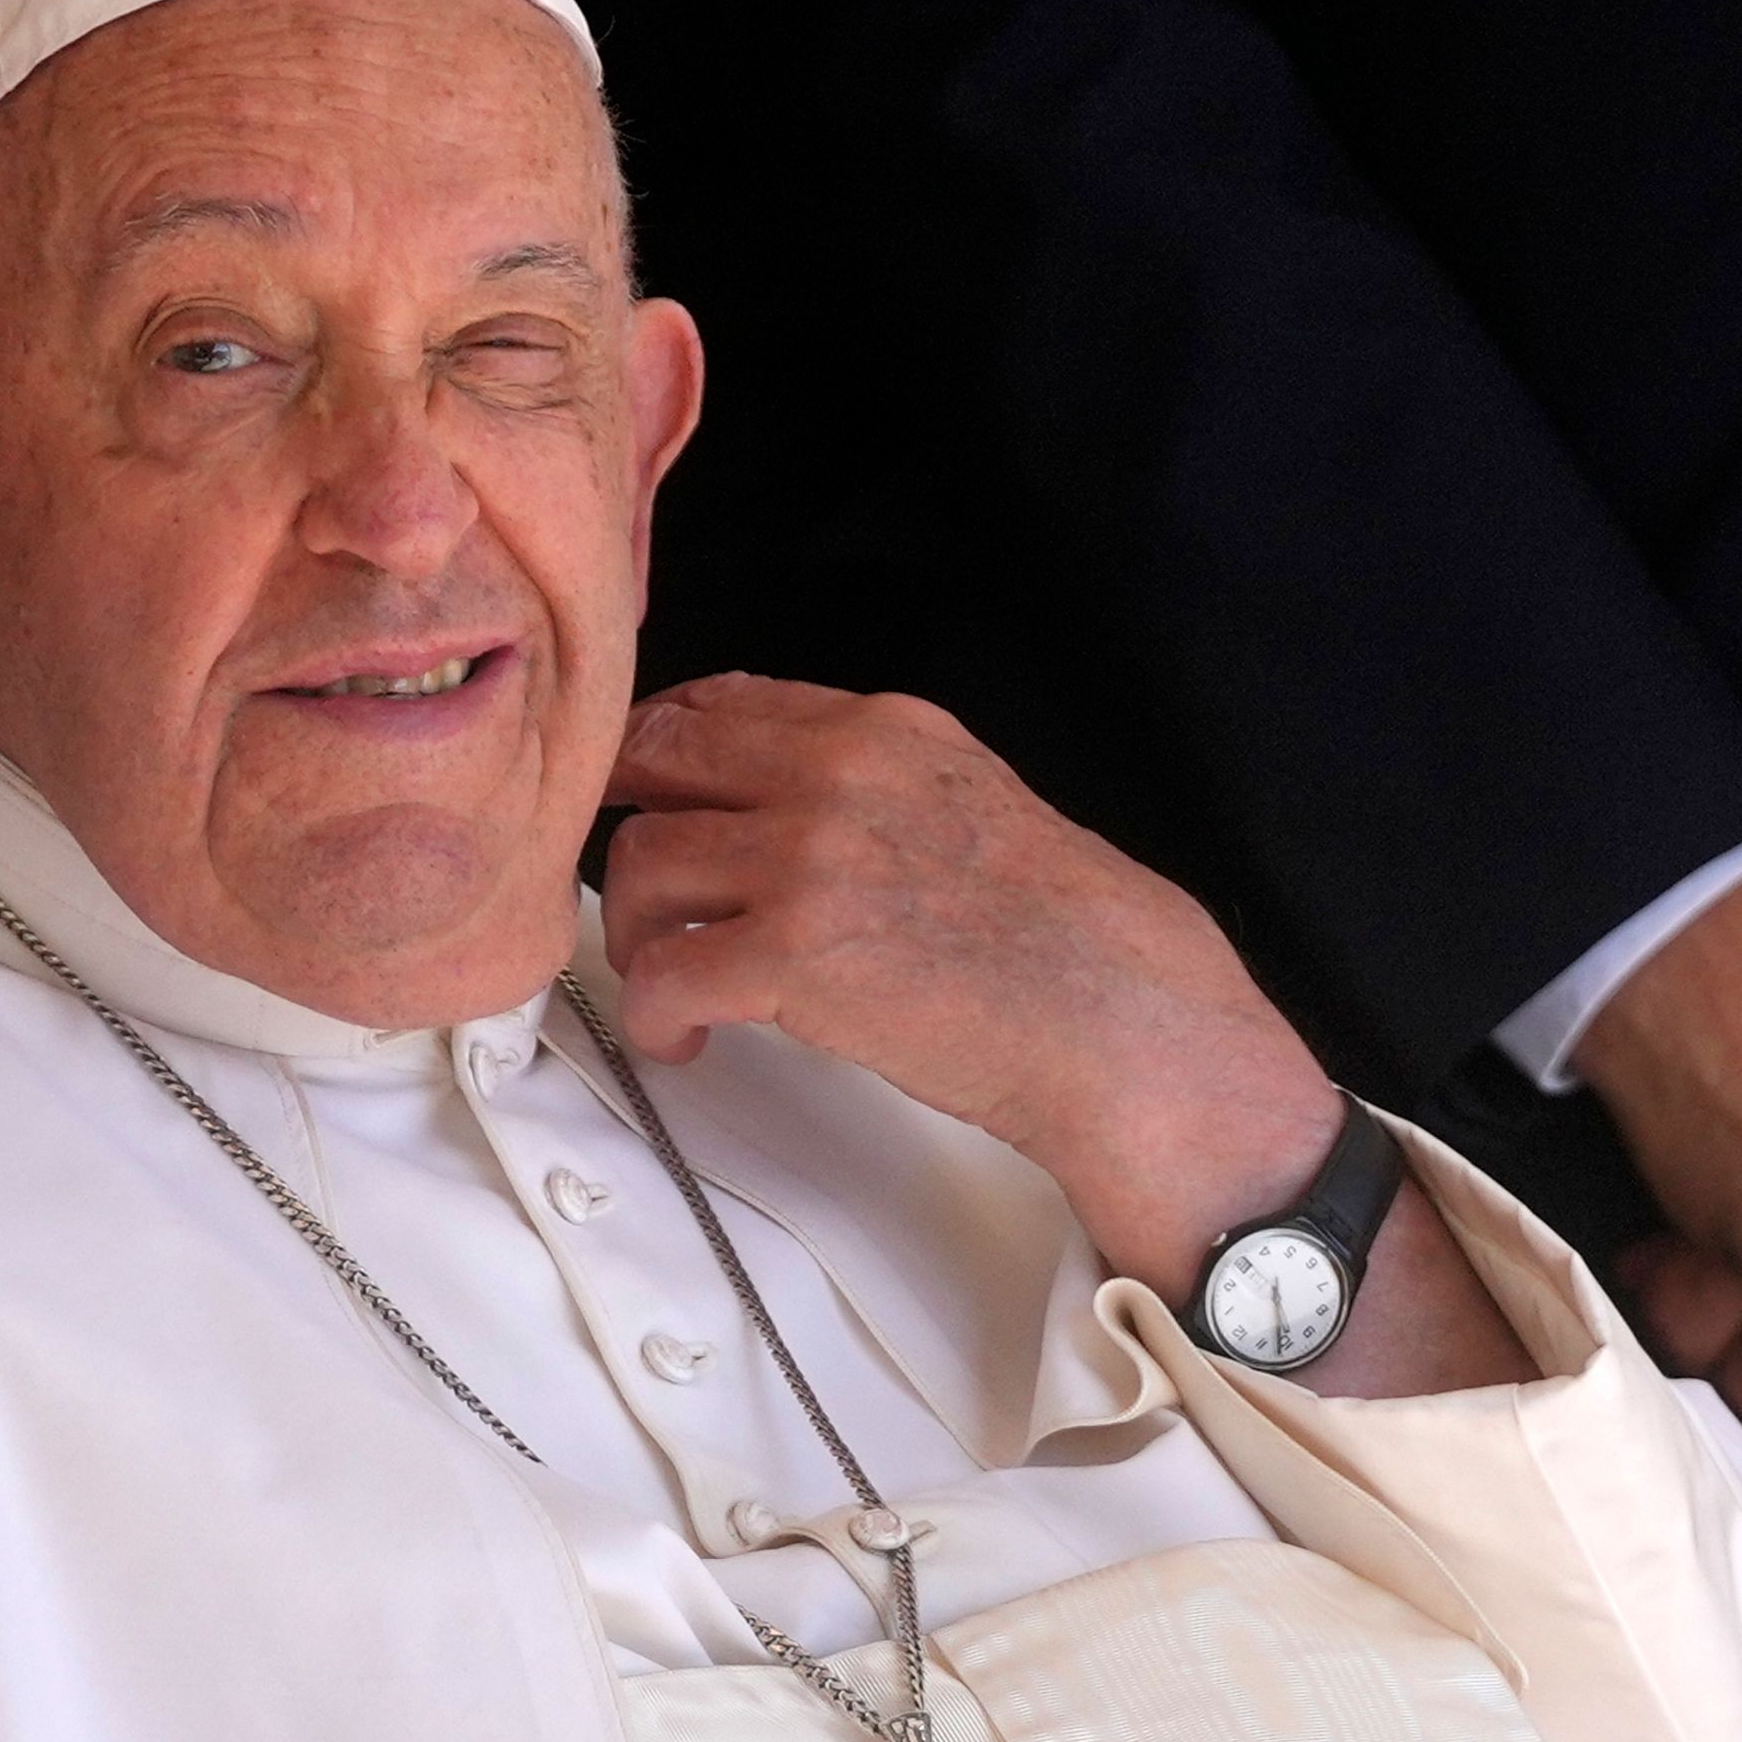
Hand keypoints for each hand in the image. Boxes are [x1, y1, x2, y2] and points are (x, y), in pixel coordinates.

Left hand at [597, 675, 1343, 1296]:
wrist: (1122, 1020)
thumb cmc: (1066, 938)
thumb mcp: (973, 799)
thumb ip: (873, 781)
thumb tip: (780, 799)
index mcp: (882, 730)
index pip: (718, 702)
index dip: (654, 750)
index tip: (640, 795)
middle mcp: (835, 773)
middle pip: (653, 762)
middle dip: (618, 826)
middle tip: (631, 890)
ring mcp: (810, 861)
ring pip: (641, 867)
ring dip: (637, 935)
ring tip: (672, 981)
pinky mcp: (793, 958)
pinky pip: (664, 975)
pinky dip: (655, 1015)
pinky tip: (687, 1039)